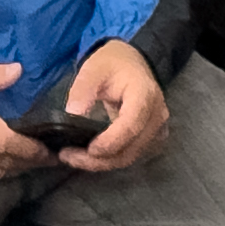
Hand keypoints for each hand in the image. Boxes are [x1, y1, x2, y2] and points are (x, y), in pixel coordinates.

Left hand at [54, 40, 169, 174]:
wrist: (131, 62)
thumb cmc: (112, 64)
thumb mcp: (93, 69)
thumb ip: (83, 91)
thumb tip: (72, 115)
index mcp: (145, 94)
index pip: (131, 126)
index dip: (110, 142)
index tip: (87, 149)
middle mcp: (157, 115)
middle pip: (130, 149)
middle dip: (98, 159)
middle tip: (67, 156)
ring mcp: (157, 129)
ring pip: (130, 157)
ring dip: (101, 163)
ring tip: (73, 157)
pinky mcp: (151, 138)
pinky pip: (131, 155)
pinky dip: (109, 160)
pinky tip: (89, 156)